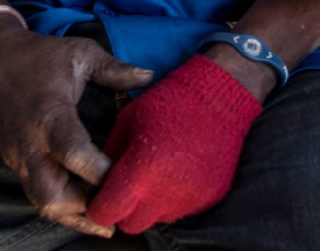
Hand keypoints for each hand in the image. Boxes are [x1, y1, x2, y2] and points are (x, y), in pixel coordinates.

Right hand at [0, 27, 153, 237]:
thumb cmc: (42, 56)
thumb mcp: (81, 53)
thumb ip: (114, 69)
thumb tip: (149, 76)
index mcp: (49, 113)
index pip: (71, 152)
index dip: (98, 170)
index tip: (127, 173)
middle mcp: (30, 143)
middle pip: (51, 195)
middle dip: (87, 206)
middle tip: (121, 202)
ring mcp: (19, 158)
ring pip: (42, 202)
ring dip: (76, 213)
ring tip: (110, 215)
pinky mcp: (16, 164)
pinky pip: (38, 195)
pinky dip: (64, 207)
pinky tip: (90, 210)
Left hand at [86, 54, 262, 232]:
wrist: (220, 96)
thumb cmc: (170, 101)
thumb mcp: (127, 121)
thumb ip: (109, 156)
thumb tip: (100, 179)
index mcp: (140, 172)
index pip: (105, 213)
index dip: (101, 204)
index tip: (105, 191)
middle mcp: (165, 192)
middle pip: (131, 224)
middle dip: (126, 208)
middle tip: (132, 183)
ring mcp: (190, 198)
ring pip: (158, 217)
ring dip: (153, 202)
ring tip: (162, 170)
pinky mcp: (210, 197)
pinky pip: (183, 208)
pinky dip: (177, 195)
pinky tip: (182, 169)